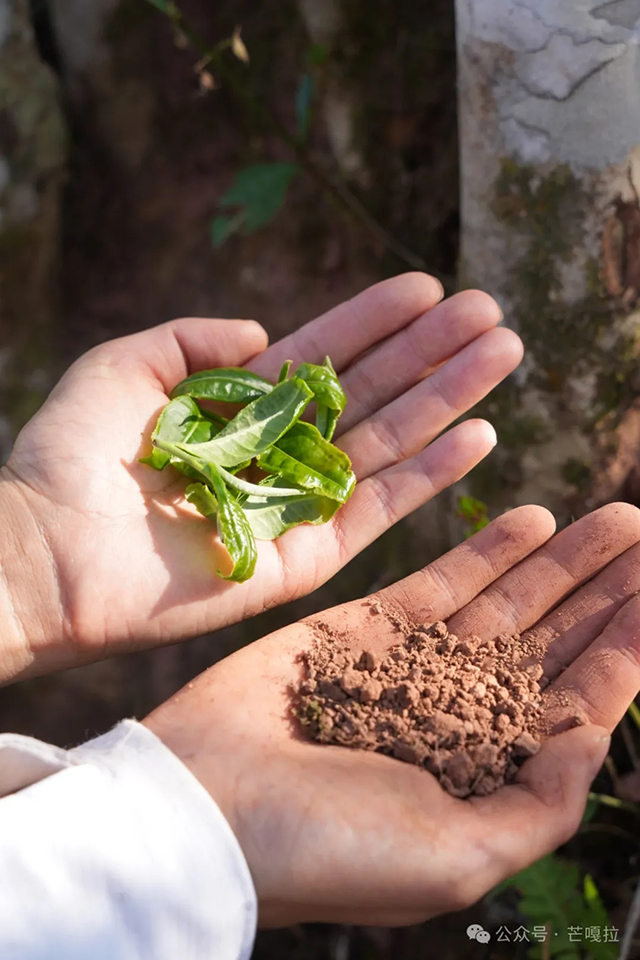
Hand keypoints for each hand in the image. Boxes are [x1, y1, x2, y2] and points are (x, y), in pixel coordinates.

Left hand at [0, 274, 518, 680]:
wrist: (48, 550)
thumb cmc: (72, 455)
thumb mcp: (126, 364)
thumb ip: (195, 338)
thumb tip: (266, 334)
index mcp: (240, 409)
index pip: (326, 357)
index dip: (377, 320)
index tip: (429, 286)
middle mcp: (278, 454)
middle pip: (372, 396)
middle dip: (432, 352)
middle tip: (491, 314)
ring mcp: (295, 507)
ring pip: (389, 445)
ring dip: (448, 399)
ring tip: (503, 353)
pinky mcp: (303, 560)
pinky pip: (377, 513)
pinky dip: (430, 477)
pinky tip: (478, 435)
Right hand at [145, 502, 639, 927]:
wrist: (206, 806)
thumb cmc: (328, 850)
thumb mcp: (458, 859)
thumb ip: (539, 806)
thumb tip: (593, 740)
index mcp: (486, 776)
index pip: (577, 702)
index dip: (626, 648)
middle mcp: (457, 715)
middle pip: (551, 640)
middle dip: (604, 591)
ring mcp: (414, 664)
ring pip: (506, 600)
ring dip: (561, 560)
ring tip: (616, 519)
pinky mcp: (364, 625)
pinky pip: (439, 579)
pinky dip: (488, 549)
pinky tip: (535, 520)